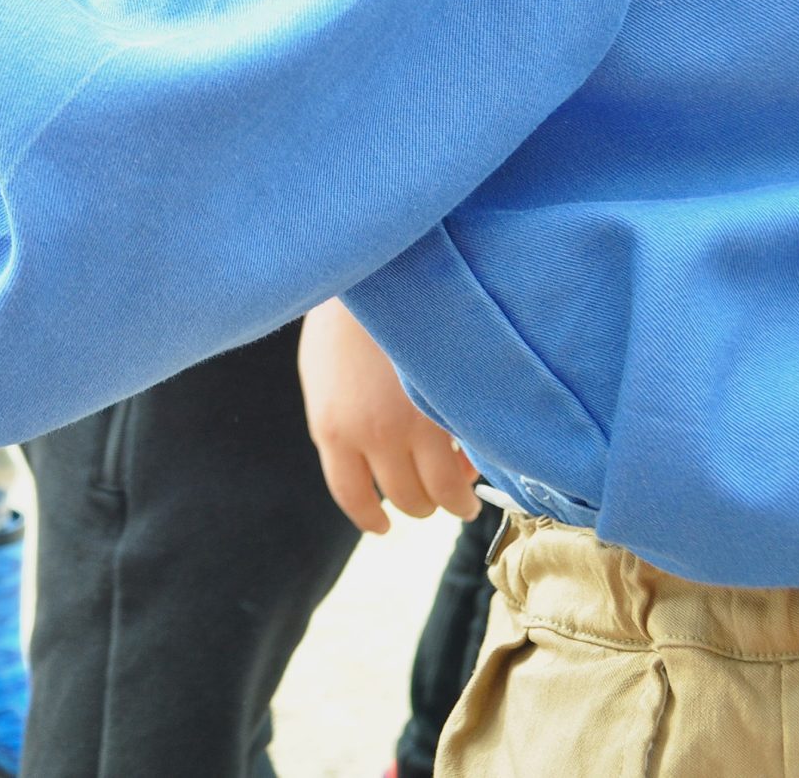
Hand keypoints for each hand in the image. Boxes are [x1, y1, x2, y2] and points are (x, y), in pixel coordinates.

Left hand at [298, 297, 480, 533]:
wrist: (377, 272)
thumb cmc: (346, 317)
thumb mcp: (322, 376)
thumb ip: (340, 422)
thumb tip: (368, 461)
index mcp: (332, 428)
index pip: (353, 496)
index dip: (371, 517)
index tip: (384, 526)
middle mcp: (373, 436)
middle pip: (407, 499)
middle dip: (423, 504)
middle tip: (438, 499)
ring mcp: (416, 423)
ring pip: (444, 492)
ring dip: (457, 498)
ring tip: (466, 493)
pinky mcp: (452, 407)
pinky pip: (470, 458)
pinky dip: (474, 463)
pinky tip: (476, 455)